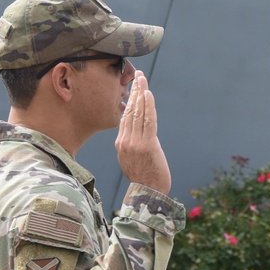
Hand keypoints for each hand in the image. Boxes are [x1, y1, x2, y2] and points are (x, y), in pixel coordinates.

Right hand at [116, 72, 170, 192]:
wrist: (148, 195)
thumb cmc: (144, 178)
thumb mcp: (131, 159)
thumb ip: (132, 144)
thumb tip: (135, 130)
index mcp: (120, 144)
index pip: (124, 116)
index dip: (129, 99)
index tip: (133, 86)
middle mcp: (125, 142)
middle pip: (129, 111)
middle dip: (134, 91)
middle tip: (137, 75)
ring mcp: (135, 143)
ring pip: (137, 113)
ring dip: (141, 94)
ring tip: (142, 79)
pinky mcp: (147, 146)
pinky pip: (147, 121)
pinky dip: (148, 106)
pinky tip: (148, 94)